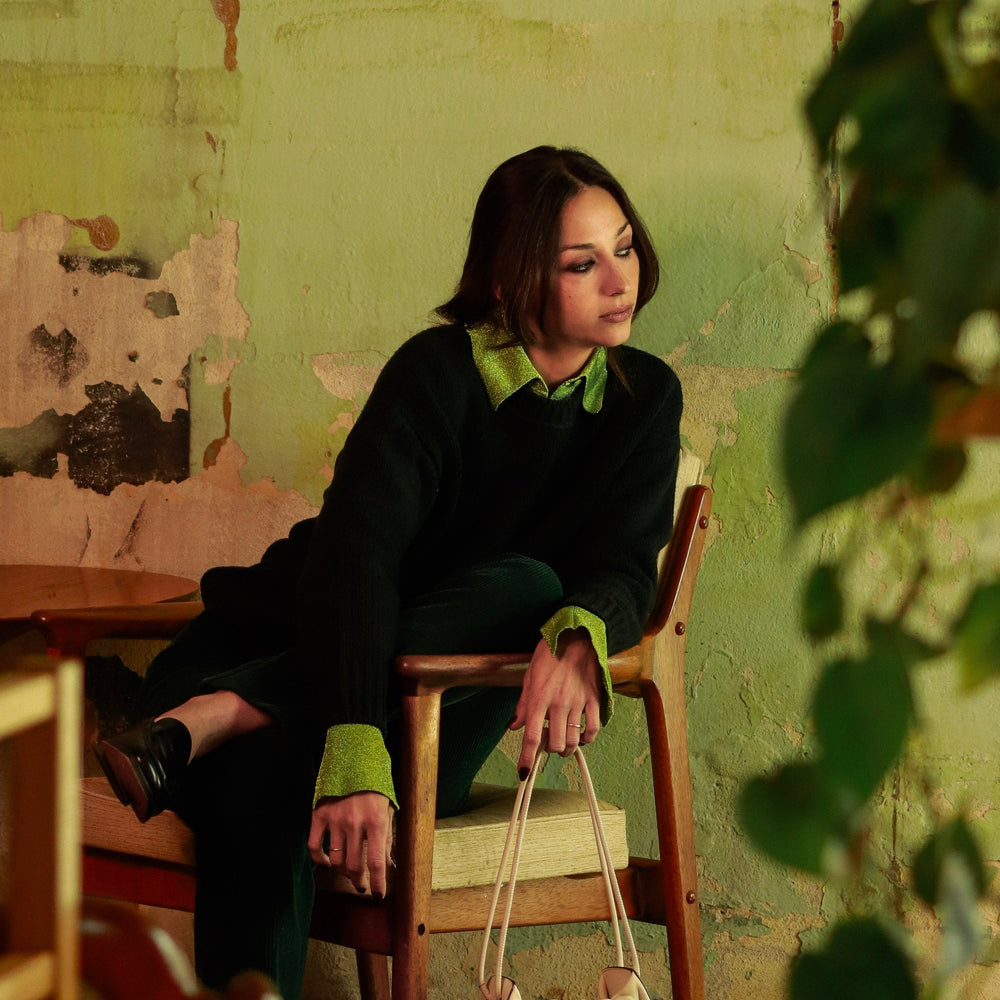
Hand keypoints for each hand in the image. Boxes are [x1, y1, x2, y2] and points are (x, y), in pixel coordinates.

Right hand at [308, 791, 393, 896]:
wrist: (355, 763)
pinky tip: (326, 863)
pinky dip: (320, 859)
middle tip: (361, 885)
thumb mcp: (388, 812)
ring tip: (348, 873)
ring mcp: (335, 819)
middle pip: (354, 865)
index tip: (378, 895)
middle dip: (359, 881)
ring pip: (336, 860)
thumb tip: (388, 866)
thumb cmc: (375, 790)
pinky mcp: (320, 814)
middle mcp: (355, 822)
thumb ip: (387, 839)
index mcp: (376, 821)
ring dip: (342, 872)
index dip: (378, 883)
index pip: (376, 862)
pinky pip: (314, 846)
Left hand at [508, 629, 602, 776]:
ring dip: (567, 747)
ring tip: (563, 740)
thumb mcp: (529, 677)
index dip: (526, 759)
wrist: (575, 637)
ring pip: (574, 740)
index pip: (531, 737)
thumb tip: (514, 726)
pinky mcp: (594, 699)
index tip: (523, 773)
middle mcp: (557, 704)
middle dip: (550, 750)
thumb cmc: (548, 654)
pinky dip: (587, 738)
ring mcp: (577, 702)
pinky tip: (581, 735)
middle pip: (555, 744)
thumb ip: (522, 705)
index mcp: (538, 699)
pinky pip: (593, 728)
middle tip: (548, 740)